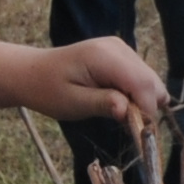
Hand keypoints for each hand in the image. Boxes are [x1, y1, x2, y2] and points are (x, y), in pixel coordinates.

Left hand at [29, 34, 166, 130]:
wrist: (32, 73)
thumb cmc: (48, 90)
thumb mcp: (72, 103)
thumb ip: (102, 104)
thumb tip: (127, 112)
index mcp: (104, 57)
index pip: (142, 83)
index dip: (147, 110)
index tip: (141, 135)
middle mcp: (118, 48)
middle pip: (152, 81)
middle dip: (146, 107)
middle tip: (126, 127)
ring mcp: (121, 48)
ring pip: (151, 80)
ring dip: (142, 101)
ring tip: (119, 115)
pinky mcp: (121, 55)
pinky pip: (141, 77)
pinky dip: (137, 94)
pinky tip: (118, 103)